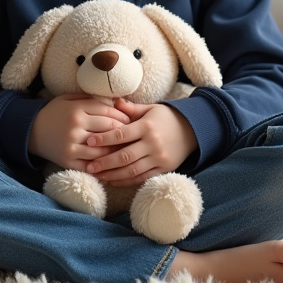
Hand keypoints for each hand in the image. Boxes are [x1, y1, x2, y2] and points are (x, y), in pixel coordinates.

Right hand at [28, 93, 130, 170]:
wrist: (31, 131)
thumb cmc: (54, 112)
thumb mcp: (69, 99)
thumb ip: (90, 99)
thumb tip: (116, 102)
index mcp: (77, 110)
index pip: (108, 112)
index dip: (122, 117)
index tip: (130, 120)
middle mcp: (75, 127)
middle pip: (109, 130)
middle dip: (123, 133)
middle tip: (133, 135)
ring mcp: (71, 145)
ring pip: (103, 150)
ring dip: (116, 151)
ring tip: (126, 150)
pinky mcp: (68, 161)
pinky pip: (91, 166)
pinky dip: (103, 167)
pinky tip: (112, 166)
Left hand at [83, 99, 197, 186]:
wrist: (193, 130)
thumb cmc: (166, 117)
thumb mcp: (150, 109)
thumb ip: (130, 108)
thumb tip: (112, 102)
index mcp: (147, 126)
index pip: (121, 134)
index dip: (104, 139)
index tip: (89, 142)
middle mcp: (153, 143)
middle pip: (124, 156)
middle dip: (105, 162)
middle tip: (89, 166)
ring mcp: (159, 158)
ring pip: (132, 170)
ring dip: (113, 174)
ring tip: (98, 176)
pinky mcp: (164, 169)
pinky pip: (142, 178)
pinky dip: (127, 181)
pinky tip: (113, 181)